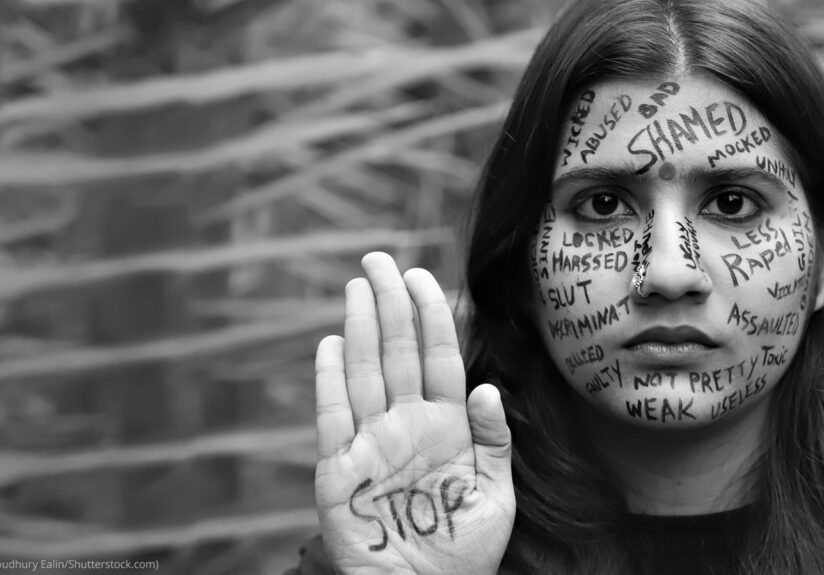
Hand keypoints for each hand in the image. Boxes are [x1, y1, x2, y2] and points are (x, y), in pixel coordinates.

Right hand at [314, 252, 514, 574]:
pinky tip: (332, 343)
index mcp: (447, 428)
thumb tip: (488, 389)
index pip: (438, 359)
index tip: (423, 276)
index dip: (432, 317)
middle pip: (397, 353)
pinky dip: (329, 379)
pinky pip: (333, 415)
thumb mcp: (495, 498)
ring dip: (361, 327)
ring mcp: (371, 443)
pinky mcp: (338, 470)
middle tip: (379, 260)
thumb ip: (493, 443)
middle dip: (390, 304)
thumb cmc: (463, 553)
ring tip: (358, 285)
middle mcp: (407, 425)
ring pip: (364, 372)